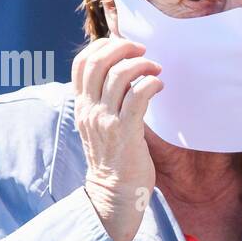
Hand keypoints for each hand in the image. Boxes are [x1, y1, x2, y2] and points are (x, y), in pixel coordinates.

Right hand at [72, 38, 163, 240]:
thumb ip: (105, 101)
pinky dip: (151, 83)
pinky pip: (137, 96)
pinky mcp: (126, 132)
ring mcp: (106, 120)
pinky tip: (159, 85)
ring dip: (142, 65)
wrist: (115, 193)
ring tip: (156, 69)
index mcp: (82, 106)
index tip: (124, 47)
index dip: (103, 46)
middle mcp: (90, 110)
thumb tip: (122, 75)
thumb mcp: (100, 125)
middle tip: (144, 52)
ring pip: (119, 75)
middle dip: (123, 49)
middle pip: (99, 62)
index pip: (81, 63)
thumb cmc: (115, 158)